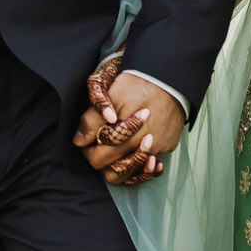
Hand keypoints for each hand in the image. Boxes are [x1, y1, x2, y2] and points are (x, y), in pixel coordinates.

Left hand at [74, 58, 183, 184]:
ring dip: (124, 167)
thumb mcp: (110, 94)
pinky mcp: (168, 145)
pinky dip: (145, 166)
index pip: (96, 159)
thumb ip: (92, 119)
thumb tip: (80, 140)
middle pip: (113, 171)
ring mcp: (157, 148)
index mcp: (122, 136)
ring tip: (119, 152)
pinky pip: (154, 166)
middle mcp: (140, 147)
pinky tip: (141, 158)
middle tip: (99, 143)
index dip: (87, 149)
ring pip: (134, 174)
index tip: (88, 138)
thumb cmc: (139, 83)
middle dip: (102, 158)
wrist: (170, 76)